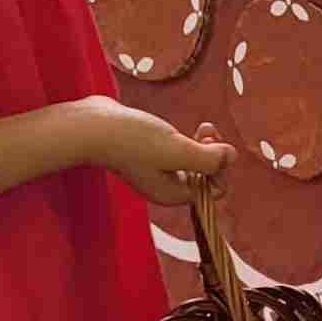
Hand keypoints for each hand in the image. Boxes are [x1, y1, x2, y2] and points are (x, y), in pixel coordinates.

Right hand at [88, 109, 233, 212]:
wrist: (90, 126)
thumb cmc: (133, 140)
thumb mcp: (177, 150)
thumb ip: (208, 158)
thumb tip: (231, 156)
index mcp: (172, 194)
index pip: (213, 190)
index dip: (221, 167)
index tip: (212, 143)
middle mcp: (164, 187)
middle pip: (204, 176)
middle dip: (213, 153)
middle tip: (207, 130)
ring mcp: (153, 170)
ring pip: (191, 162)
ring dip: (200, 144)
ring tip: (202, 126)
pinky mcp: (145, 153)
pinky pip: (175, 151)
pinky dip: (182, 139)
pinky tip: (176, 127)